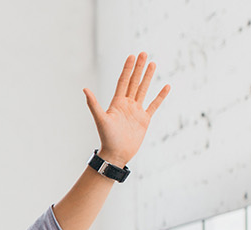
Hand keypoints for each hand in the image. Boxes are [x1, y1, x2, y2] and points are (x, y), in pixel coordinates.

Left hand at [84, 52, 169, 166]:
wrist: (116, 154)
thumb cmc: (107, 138)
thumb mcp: (100, 119)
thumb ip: (94, 104)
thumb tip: (84, 89)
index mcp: (116, 102)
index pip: (123, 81)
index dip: (127, 68)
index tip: (131, 56)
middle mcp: (127, 104)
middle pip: (134, 82)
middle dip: (139, 68)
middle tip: (144, 53)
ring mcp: (136, 111)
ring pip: (143, 90)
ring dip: (148, 77)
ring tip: (153, 64)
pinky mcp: (144, 119)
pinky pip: (154, 105)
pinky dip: (160, 96)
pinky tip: (166, 86)